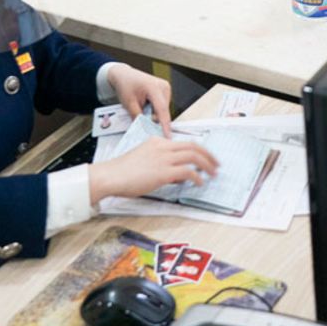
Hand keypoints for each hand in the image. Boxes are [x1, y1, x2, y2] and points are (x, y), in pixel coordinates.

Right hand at [89, 136, 220, 200]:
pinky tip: (200, 183)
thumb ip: (160, 163)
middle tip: (216, 164)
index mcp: (157, 142)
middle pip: (193, 146)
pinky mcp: (163, 171)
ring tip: (213, 174)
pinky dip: (197, 177)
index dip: (198, 150)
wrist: (110, 175)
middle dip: (208, 155)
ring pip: (194, 156)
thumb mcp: (143, 160)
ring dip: (207, 165)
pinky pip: (188, 172)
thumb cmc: (122, 172)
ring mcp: (164, 158)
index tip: (206, 157)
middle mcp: (162, 146)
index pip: (184, 143)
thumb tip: (178, 174)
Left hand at [108, 64, 172, 136]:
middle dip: (154, 118)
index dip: (164, 124)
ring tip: (141, 106)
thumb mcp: (129, 103)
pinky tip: (145, 104)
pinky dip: (155, 109)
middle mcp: (163, 86)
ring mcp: (166, 87)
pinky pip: (162, 105)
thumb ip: (138, 117)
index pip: (161, 109)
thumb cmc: (125, 85)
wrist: (123, 75)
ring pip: (163, 109)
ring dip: (154, 113)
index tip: (167, 135)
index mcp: (154, 87)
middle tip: (141, 118)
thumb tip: (145, 129)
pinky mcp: (165, 90)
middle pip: (163, 110)